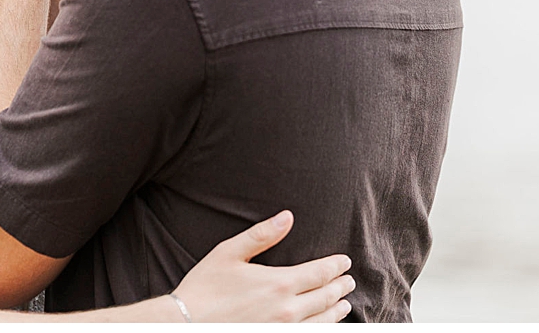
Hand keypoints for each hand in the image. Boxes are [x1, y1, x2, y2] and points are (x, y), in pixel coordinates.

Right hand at [173, 212, 355, 323]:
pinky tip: (323, 325)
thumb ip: (262, 234)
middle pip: (325, 298)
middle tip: (349, 281)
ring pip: (322, 322)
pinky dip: (322, 328)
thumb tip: (287, 216)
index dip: (335, 267)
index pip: (319, 273)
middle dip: (340, 288)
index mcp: (279, 283)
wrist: (190, 323)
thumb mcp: (229, 253)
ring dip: (336, 312)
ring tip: (344, 305)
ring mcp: (285, 331)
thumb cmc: (206, 286)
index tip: (345, 262)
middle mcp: (288, 310)